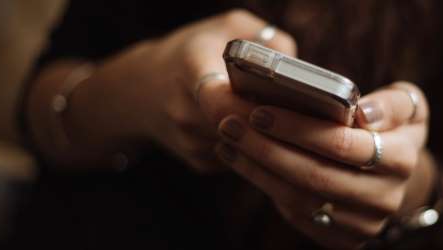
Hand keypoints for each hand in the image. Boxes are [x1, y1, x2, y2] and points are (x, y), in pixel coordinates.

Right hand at [62, 9, 295, 172]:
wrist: (141, 90)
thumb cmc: (193, 51)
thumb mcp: (227, 27)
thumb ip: (265, 39)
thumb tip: (297, 69)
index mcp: (190, 69)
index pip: (218, 97)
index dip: (250, 104)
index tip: (276, 100)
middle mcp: (184, 111)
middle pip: (240, 127)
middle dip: (272, 122)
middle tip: (301, 113)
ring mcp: (190, 142)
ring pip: (245, 146)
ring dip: (267, 137)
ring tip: (287, 120)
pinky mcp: (199, 162)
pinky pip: (240, 158)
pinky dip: (255, 147)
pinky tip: (261, 129)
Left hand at [216, 82, 431, 248]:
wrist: (393, 176)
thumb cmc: (391, 129)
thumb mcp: (407, 106)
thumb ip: (392, 103)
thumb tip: (363, 113)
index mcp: (401, 160)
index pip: (342, 144)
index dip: (297, 129)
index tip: (259, 111)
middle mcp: (385, 198)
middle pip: (314, 176)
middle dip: (266, 149)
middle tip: (230, 124)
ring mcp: (363, 225)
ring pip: (299, 199)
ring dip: (256, 169)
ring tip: (228, 140)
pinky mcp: (342, 240)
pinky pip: (296, 215)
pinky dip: (264, 186)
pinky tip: (242, 161)